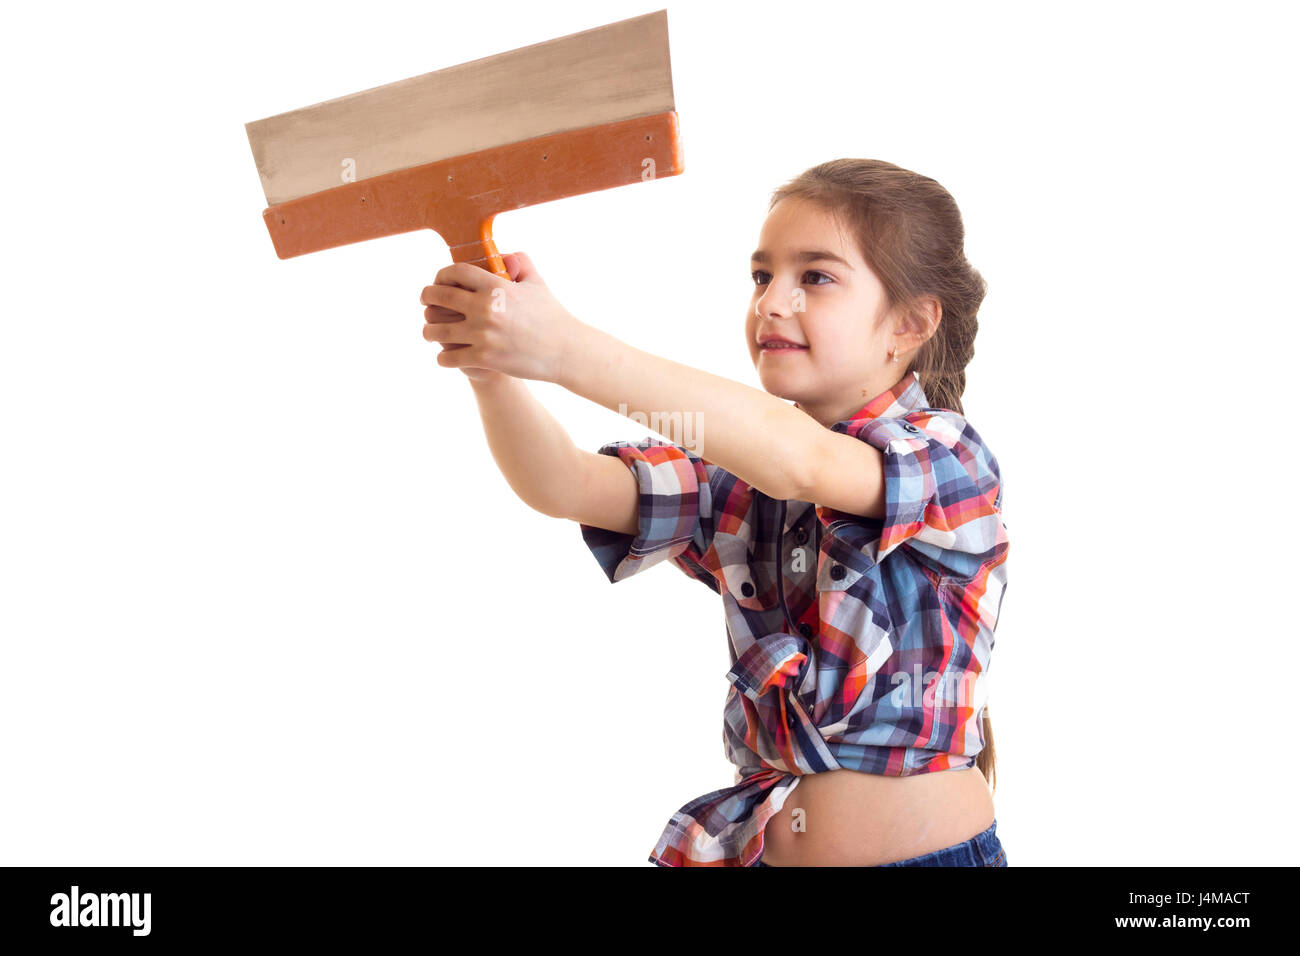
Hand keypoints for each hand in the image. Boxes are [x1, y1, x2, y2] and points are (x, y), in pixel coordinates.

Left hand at [419, 252, 577, 383]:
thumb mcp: (537, 283)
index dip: (440, 276)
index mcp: (496, 286)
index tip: (438, 283)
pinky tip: (445, 356)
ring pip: (436, 330)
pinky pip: (448, 357)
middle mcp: (485, 308)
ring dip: (429, 331)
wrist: (565, 351)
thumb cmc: (552, 316)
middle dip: (426, 299)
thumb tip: (502, 255)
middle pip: (438, 297)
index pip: (454, 272)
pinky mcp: (484, 358)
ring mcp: (482, 334)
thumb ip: (519, 262)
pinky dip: (443, 357)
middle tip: (426, 304)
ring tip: (430, 332)